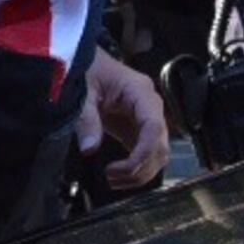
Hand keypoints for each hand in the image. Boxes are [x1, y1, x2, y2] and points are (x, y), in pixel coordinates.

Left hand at [78, 50, 168, 190]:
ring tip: (113, 180)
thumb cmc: (88, 69)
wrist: (88, 63)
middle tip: (113, 178)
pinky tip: (118, 177)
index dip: (145, 151)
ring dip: (140, 173)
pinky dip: (135, 169)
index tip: (127, 168)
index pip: (154, 126)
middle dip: (141, 168)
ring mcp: (146, 119)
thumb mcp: (83, 92)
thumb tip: (89, 148)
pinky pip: (145, 154)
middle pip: (160, 145)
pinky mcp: (137, 129)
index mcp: (140, 92)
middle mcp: (150, 107)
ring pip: (157, 154)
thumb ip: (87, 119)